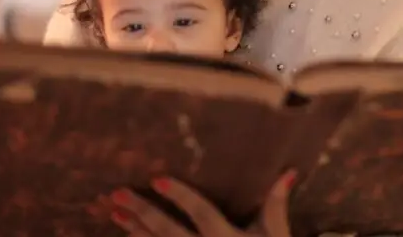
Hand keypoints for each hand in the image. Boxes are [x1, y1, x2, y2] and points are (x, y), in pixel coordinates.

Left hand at [109, 170, 295, 235]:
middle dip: (143, 212)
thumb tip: (288, 172)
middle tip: (118, 194)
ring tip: (115, 212)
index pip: (201, 213)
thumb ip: (276, 205)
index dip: (181, 197)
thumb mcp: (276, 235)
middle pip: (169, 232)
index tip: (157, 179)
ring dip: (135, 230)